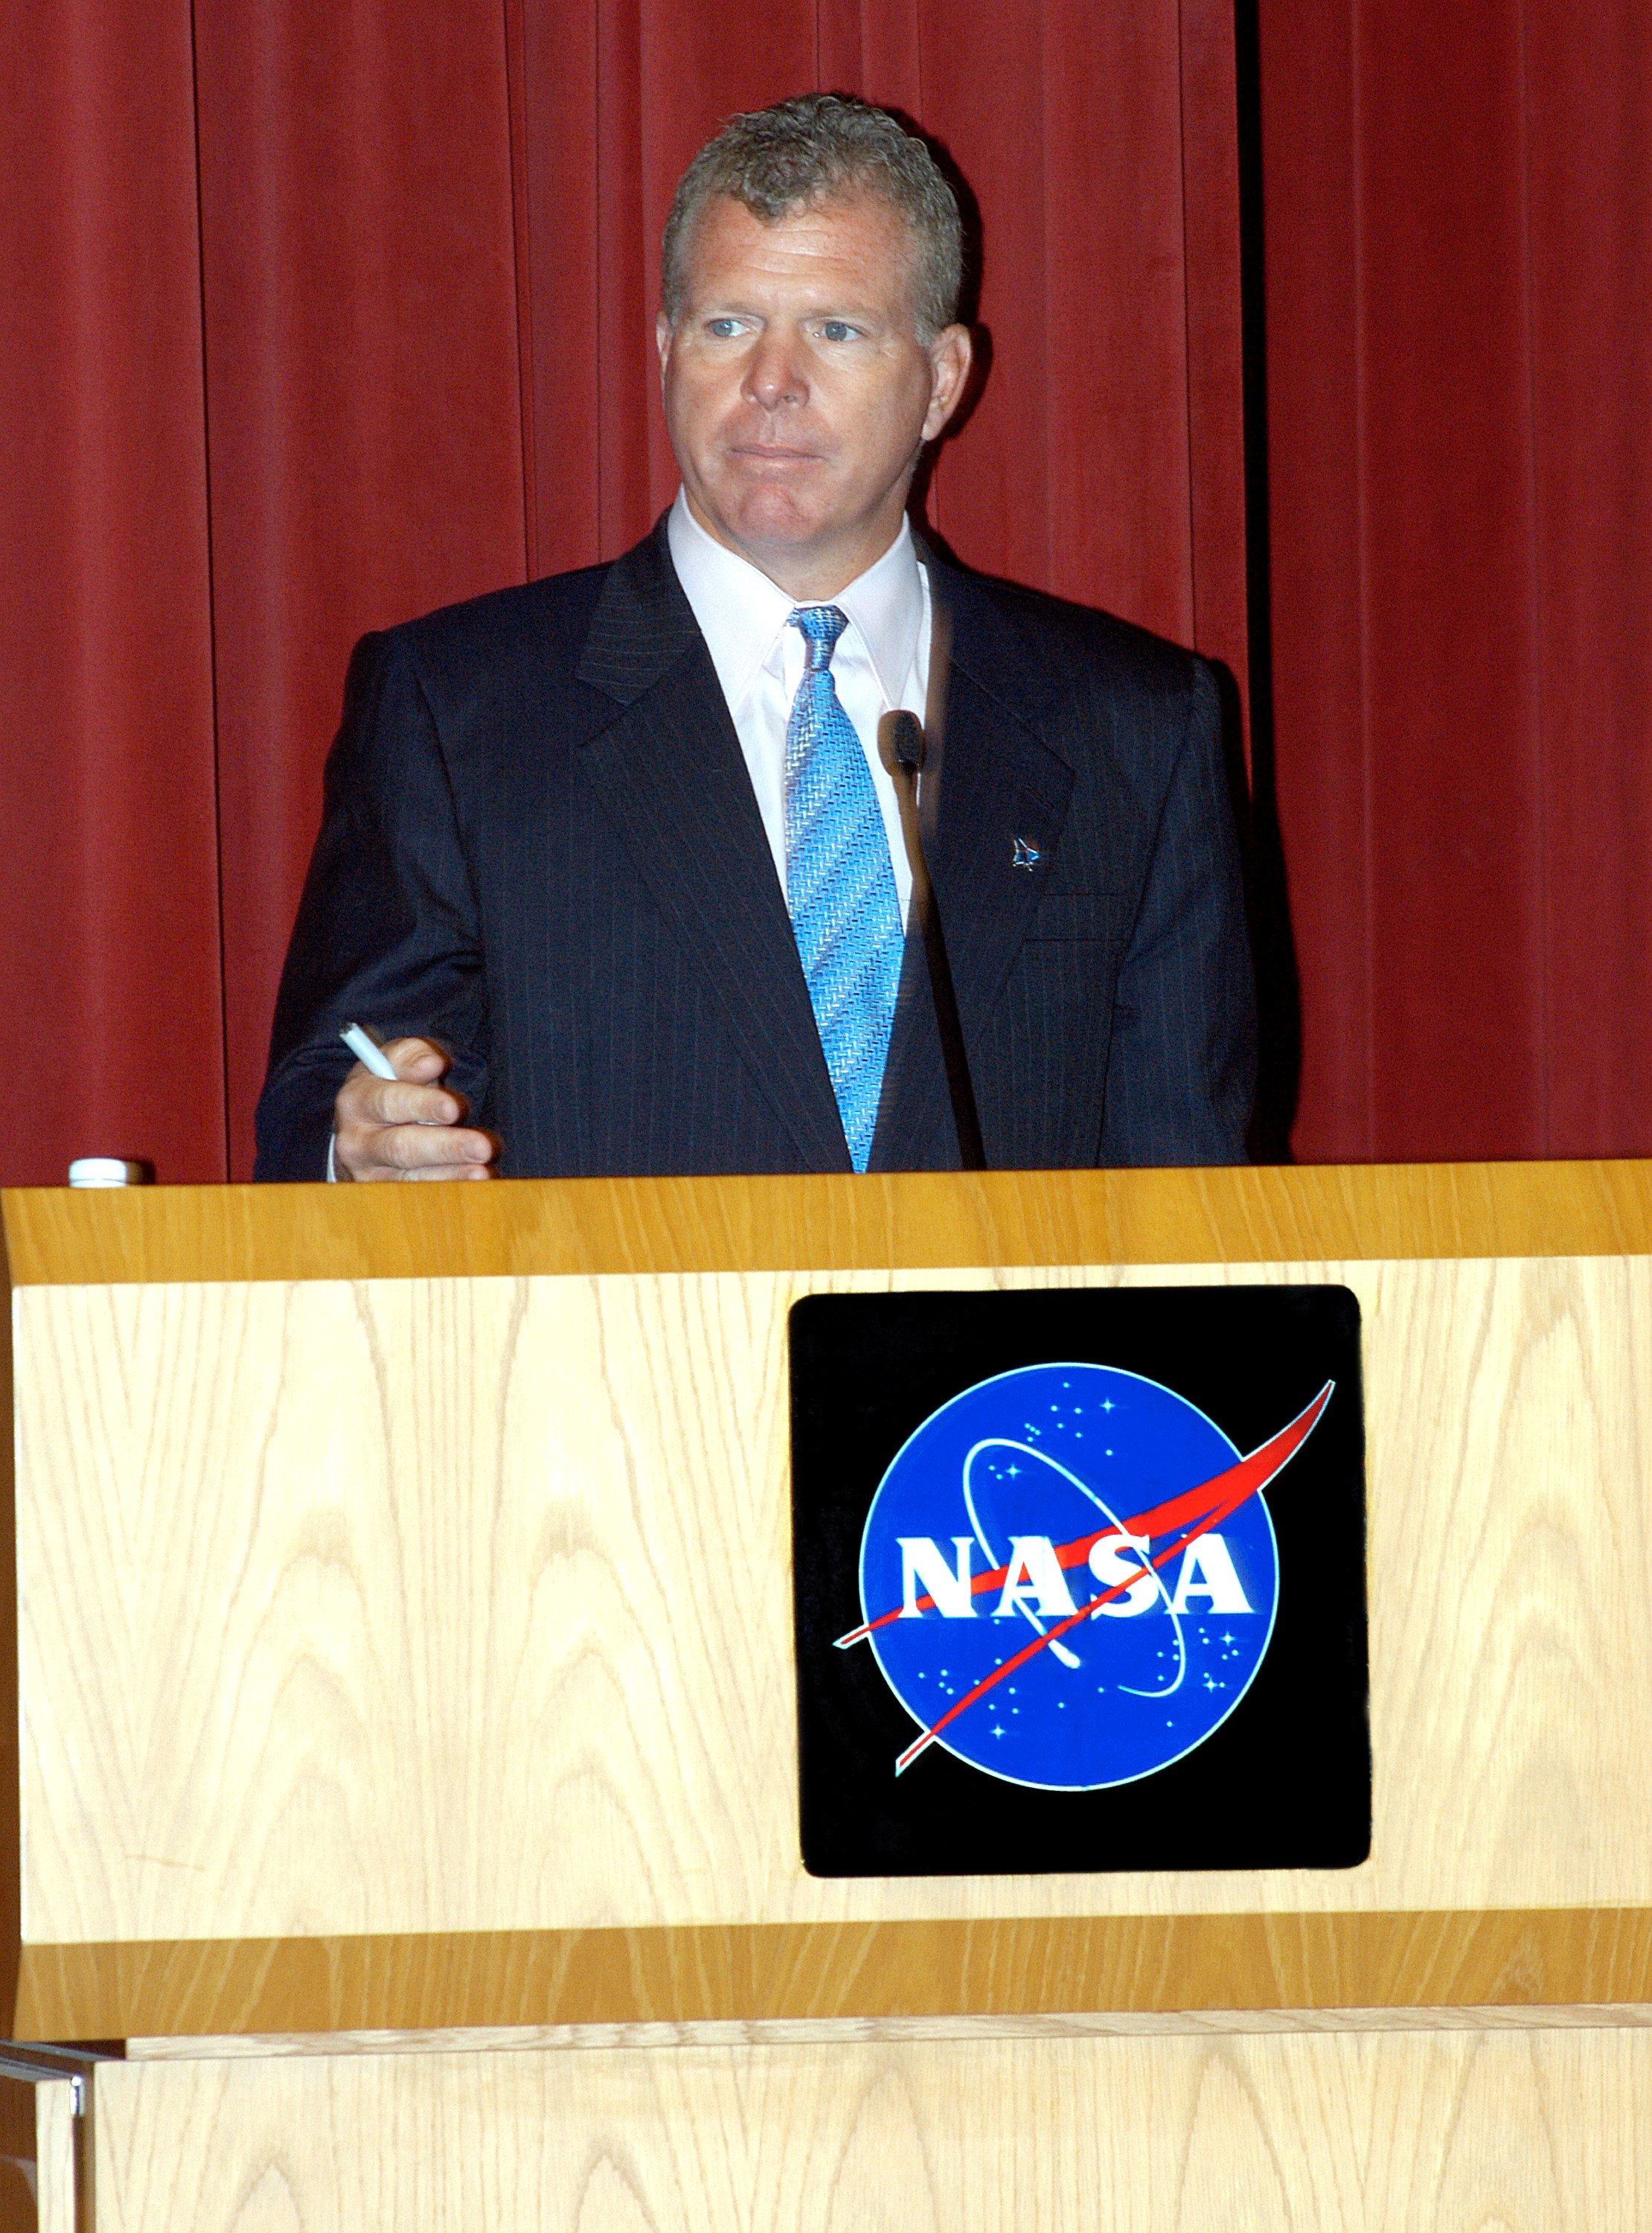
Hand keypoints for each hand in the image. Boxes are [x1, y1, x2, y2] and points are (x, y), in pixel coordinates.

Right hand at [332, 1038, 496, 1180]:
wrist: (364, 1127)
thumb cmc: (391, 1087)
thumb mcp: (394, 1062)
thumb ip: (413, 1055)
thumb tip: (431, 1063)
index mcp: (357, 1100)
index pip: (389, 1101)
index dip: (421, 1104)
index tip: (452, 1107)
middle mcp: (356, 1140)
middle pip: (402, 1146)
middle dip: (445, 1146)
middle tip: (482, 1146)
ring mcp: (368, 1172)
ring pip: (412, 1177)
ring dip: (452, 1174)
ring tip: (483, 1169)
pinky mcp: (383, 1193)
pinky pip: (419, 1195)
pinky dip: (450, 1188)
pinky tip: (475, 1181)